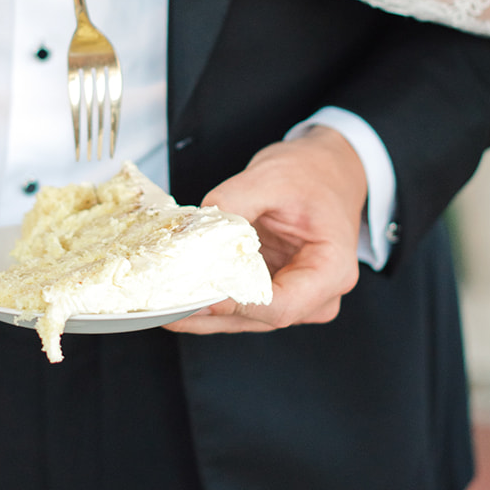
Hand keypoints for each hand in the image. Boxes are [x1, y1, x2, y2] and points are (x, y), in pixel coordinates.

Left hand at [166, 129, 367, 334]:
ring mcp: (297, 299)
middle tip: (161, 303)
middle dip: (207, 313)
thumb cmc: (312, 174)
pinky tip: (176, 295)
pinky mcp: (275, 293)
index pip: (281, 304)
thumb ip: (233, 201)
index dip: (235, 303)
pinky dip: (208, 301)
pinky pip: (239, 305)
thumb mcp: (272, 177)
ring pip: (243, 318)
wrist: (328, 171)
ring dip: (201, 313)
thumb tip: (195, 228)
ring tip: (158, 303)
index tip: (198, 294)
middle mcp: (318, 295)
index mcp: (331, 269)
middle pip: (257, 317)